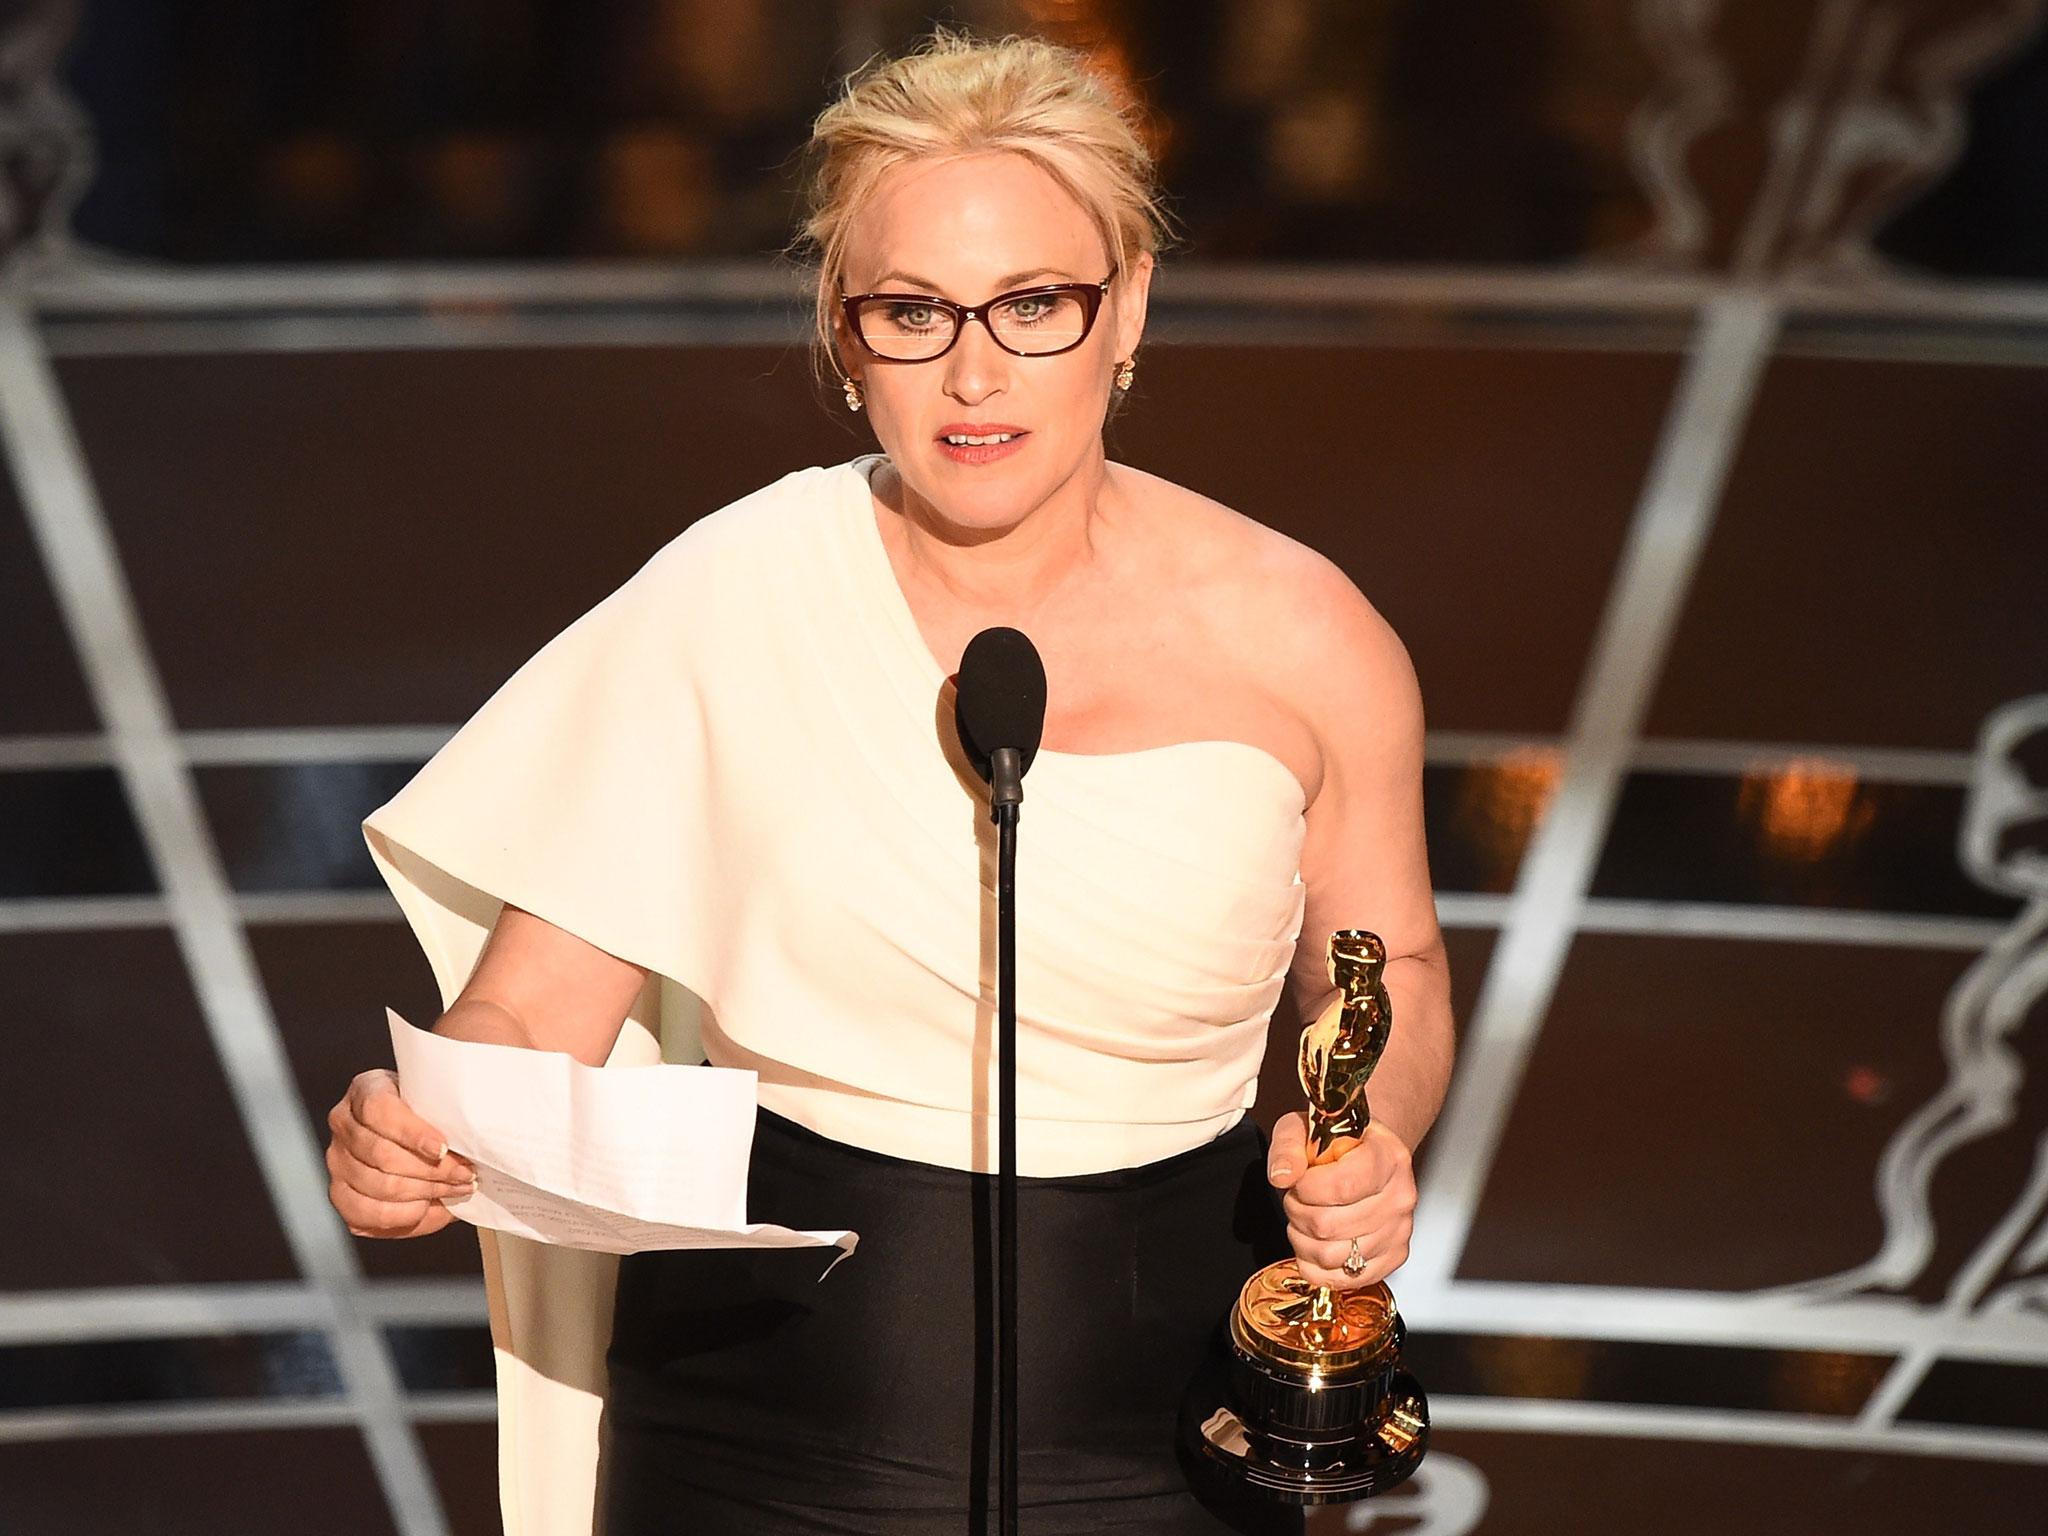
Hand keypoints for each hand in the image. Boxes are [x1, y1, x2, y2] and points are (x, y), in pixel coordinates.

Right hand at [325, 1068, 476, 1238]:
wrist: (410, 1133)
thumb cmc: (426, 1114)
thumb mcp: (434, 1101)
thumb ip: (446, 1112)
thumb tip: (473, 1138)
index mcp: (366, 1091)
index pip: (379, 1110)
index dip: (412, 1133)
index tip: (443, 1148)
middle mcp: (344, 1124)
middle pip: (382, 1155)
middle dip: (432, 1171)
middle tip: (464, 1174)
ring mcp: (337, 1161)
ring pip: (380, 1186)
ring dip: (426, 1193)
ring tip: (455, 1189)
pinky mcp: (340, 1194)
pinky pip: (369, 1214)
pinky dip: (404, 1215)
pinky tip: (428, 1206)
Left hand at [1266, 1112, 1415, 1289]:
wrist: (1365, 1154)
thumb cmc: (1337, 1142)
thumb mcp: (1305, 1128)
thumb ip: (1288, 1146)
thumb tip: (1283, 1175)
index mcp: (1388, 1158)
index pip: (1342, 1186)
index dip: (1307, 1188)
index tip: (1301, 1180)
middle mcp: (1400, 1196)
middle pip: (1330, 1225)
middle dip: (1297, 1212)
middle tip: (1299, 1198)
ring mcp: (1399, 1231)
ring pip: (1331, 1256)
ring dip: (1303, 1239)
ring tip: (1306, 1217)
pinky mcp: (1392, 1258)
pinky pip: (1341, 1279)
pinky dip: (1315, 1265)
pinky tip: (1314, 1242)